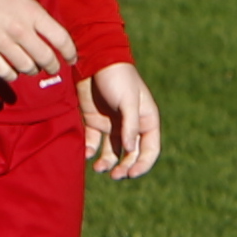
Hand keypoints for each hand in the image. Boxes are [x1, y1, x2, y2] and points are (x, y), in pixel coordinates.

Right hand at [0, 0, 77, 87]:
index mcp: (33, 14)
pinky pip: (4, 72)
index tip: (71, 59)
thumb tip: (50, 37)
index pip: (61, 39)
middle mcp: (20, 30)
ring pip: (26, 68)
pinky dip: (12, 75)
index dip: (71, 53)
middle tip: (52, 67)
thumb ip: (38, 17)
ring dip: (32, 70)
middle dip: (53, 66)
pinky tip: (13, 71)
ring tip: (31, 67)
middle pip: (46, 58)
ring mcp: (1, 42)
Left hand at [79, 60, 162, 179]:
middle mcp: (130, 126)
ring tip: (98, 168)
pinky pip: (93, 143)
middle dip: (124, 167)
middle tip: (115, 176)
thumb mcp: (128, 101)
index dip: (143, 164)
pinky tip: (87, 154)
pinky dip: (90, 151)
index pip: (149, 150)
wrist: (93, 60)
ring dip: (107, 163)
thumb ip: (130, 125)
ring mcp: (112, 125)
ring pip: (112, 152)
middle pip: (131, 155)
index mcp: (146, 120)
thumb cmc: (118, 78)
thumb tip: (130, 151)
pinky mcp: (94, 122)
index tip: (131, 174)